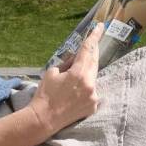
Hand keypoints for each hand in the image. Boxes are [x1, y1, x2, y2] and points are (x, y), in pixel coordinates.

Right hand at [29, 21, 104, 135]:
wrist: (44, 119)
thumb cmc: (45, 94)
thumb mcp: (52, 72)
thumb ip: (66, 64)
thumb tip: (74, 59)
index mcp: (78, 73)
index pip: (88, 50)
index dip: (94, 36)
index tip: (100, 26)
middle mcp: (90, 84)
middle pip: (94, 62)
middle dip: (92, 52)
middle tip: (92, 42)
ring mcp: (93, 96)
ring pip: (93, 77)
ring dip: (87, 71)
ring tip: (73, 75)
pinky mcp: (93, 106)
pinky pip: (92, 90)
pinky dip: (86, 86)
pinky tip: (74, 90)